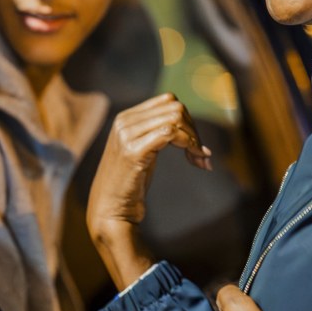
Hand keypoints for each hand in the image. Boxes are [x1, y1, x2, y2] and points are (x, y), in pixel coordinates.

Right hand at [87, 93, 211, 288]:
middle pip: (175, 108)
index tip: (195, 144)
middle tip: (201, 155)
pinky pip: (169, 133)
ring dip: (193, 139)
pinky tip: (195, 161)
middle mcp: (124, 121)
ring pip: (175, 118)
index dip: (188, 120)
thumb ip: (157, 132)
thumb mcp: (143, 149)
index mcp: (126, 117)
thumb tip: (191, 125)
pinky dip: (188, 144)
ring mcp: (126, 135)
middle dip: (193, 130)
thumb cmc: (130, 182)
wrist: (110, 209)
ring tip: (199, 159)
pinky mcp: (133, 151)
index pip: (168, 101)